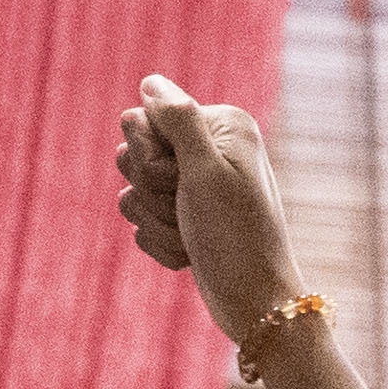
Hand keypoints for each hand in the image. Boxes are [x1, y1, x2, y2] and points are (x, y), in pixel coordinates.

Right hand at [116, 76, 299, 346]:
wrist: (255, 304)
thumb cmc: (237, 238)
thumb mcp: (206, 171)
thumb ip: (179, 119)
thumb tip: (151, 83)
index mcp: (222, 124)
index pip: (142, 118)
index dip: (150, 154)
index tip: (182, 178)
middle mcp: (208, 148)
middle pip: (132, 153)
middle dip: (152, 190)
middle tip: (188, 211)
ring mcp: (193, 185)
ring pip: (132, 190)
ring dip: (156, 221)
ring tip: (192, 237)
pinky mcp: (182, 217)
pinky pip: (140, 221)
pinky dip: (161, 242)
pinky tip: (190, 256)